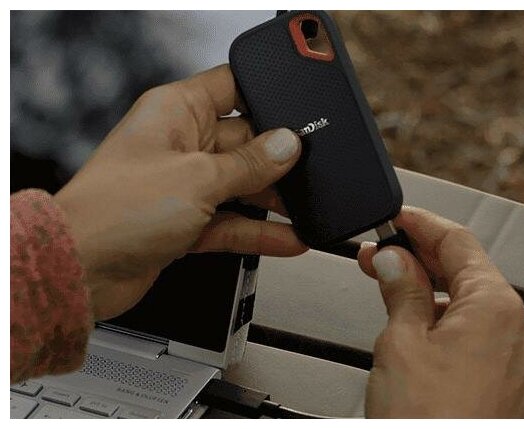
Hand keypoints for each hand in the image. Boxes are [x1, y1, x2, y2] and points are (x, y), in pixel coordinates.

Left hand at [54, 65, 306, 320]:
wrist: (81, 270)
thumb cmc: (116, 211)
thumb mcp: (200, 178)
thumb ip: (251, 164)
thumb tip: (287, 146)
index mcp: (175, 111)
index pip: (231, 87)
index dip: (265, 97)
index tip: (298, 117)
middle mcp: (179, 143)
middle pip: (244, 141)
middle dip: (276, 158)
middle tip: (304, 171)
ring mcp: (183, 184)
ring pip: (241, 184)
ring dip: (271, 199)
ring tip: (304, 209)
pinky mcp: (185, 221)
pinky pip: (233, 221)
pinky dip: (258, 231)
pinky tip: (287, 237)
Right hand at [356, 207, 523, 417]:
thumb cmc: (425, 422)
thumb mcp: (400, 343)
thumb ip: (401, 289)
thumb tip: (394, 259)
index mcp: (496, 307)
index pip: (458, 242)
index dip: (422, 224)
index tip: (397, 219)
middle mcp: (521, 334)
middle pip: (471, 277)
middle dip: (423, 264)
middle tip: (378, 260)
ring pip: (483, 315)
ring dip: (443, 304)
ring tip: (401, 307)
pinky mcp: (520, 400)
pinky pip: (502, 355)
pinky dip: (472, 342)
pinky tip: (449, 349)